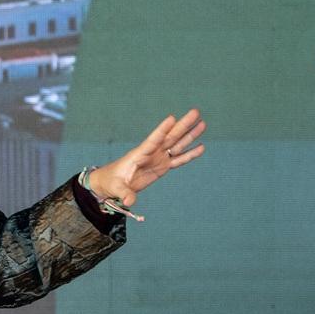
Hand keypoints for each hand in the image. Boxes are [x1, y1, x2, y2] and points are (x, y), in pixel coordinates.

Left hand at [91, 108, 205, 206]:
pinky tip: (201, 147)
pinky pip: (179, 159)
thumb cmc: (111, 182)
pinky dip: (190, 154)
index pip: (152, 140)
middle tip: (195, 111)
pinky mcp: (162, 166)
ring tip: (202, 123)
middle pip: (170, 137)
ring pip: (177, 144)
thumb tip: (129, 202)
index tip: (172, 118)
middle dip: (183, 125)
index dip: (162, 130)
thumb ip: (124, 193)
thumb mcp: (116, 188)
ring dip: (189, 135)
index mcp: (139, 154)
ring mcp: (158, 158)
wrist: (112, 183)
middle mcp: (151, 153)